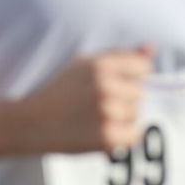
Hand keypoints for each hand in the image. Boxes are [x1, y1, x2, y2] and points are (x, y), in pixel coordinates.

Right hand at [16, 47, 153, 153]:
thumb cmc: (59, 90)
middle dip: (125, 99)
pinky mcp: (107, 137)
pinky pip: (134, 136)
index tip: (117, 83)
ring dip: (123, 119)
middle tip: (98, 103)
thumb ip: (119, 55)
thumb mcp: (83, 64)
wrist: (31, 122)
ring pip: (137, 115)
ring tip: (96, 118)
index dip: (132, 77)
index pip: (143, 68)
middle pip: (140, 93)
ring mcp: (107, 112)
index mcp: (99, 64)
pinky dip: (122, 136)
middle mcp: (105, 86)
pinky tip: (101, 130)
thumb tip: (152, 47)